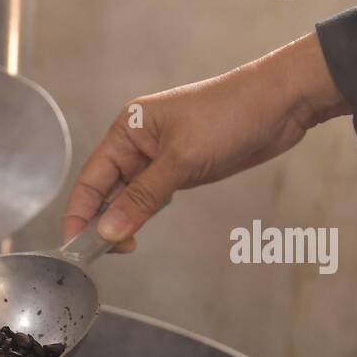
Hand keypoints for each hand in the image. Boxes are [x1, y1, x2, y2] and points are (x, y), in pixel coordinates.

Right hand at [61, 32, 350, 249]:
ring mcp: (158, 157)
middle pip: (105, 190)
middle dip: (101, 222)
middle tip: (103, 254)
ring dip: (124, 221)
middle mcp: (137, 143)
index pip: (90, 178)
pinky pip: (150, 197)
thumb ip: (142, 199)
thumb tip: (108, 232)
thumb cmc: (230, 114)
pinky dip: (143, 215)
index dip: (79, 214)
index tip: (74, 246)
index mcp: (127, 130)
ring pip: (128, 197)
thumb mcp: (181, 160)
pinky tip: (140, 231)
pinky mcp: (179, 168)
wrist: (282, 102)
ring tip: (124, 248)